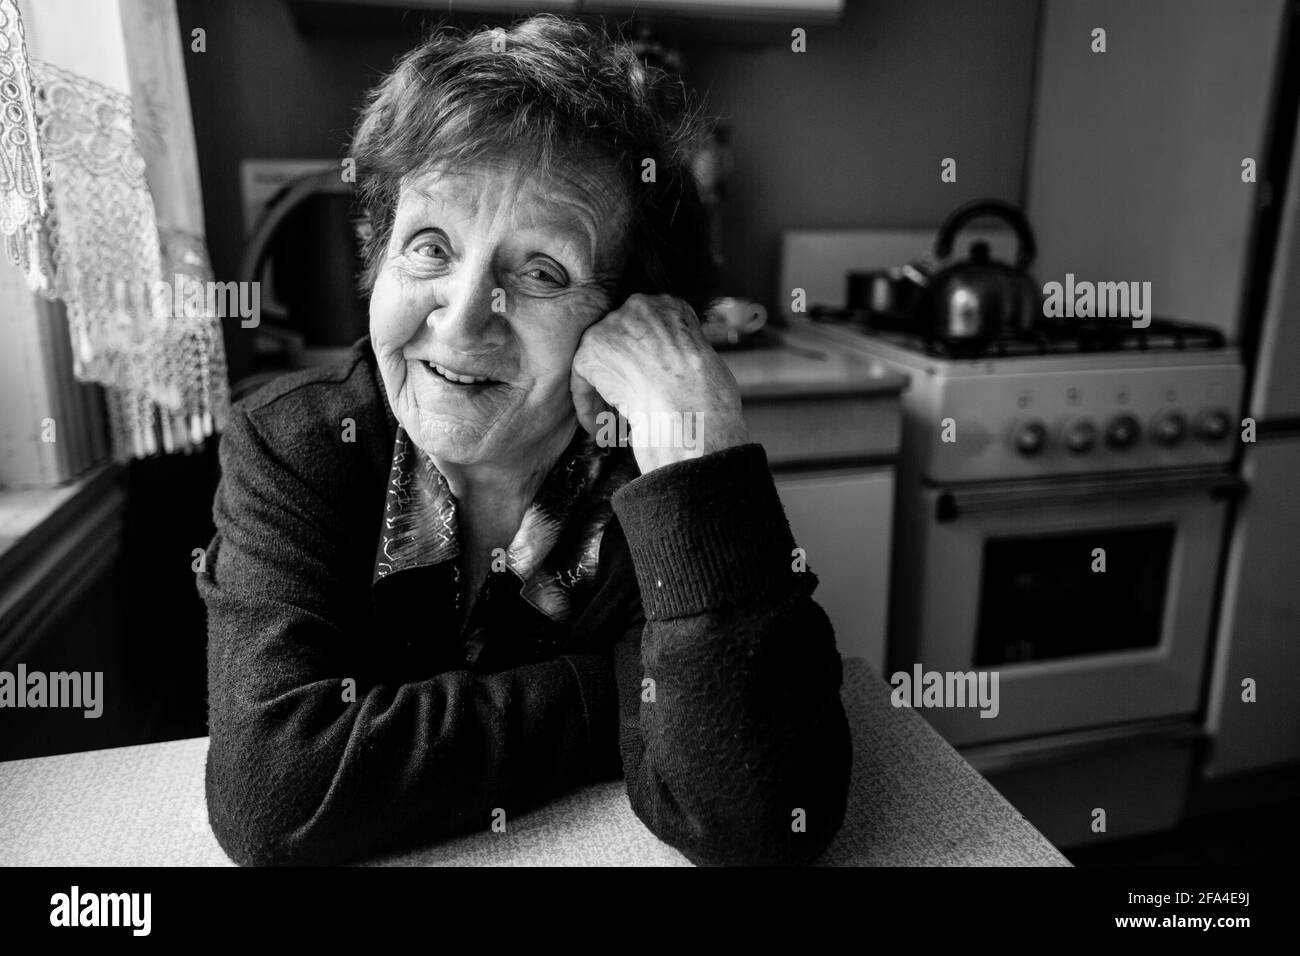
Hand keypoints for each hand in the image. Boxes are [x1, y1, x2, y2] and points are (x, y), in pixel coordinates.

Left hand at [570, 293, 750, 473]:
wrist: (691, 410)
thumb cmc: (706, 397)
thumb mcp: (701, 361)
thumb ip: (676, 355)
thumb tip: (663, 374)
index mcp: (671, 306)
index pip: (648, 330)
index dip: (644, 362)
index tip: (648, 387)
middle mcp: (640, 307)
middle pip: (620, 341)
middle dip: (622, 373)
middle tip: (627, 405)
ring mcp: (612, 325)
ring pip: (599, 361)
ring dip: (603, 391)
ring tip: (613, 419)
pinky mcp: (590, 352)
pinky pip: (582, 382)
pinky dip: (587, 407)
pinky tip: (598, 427)